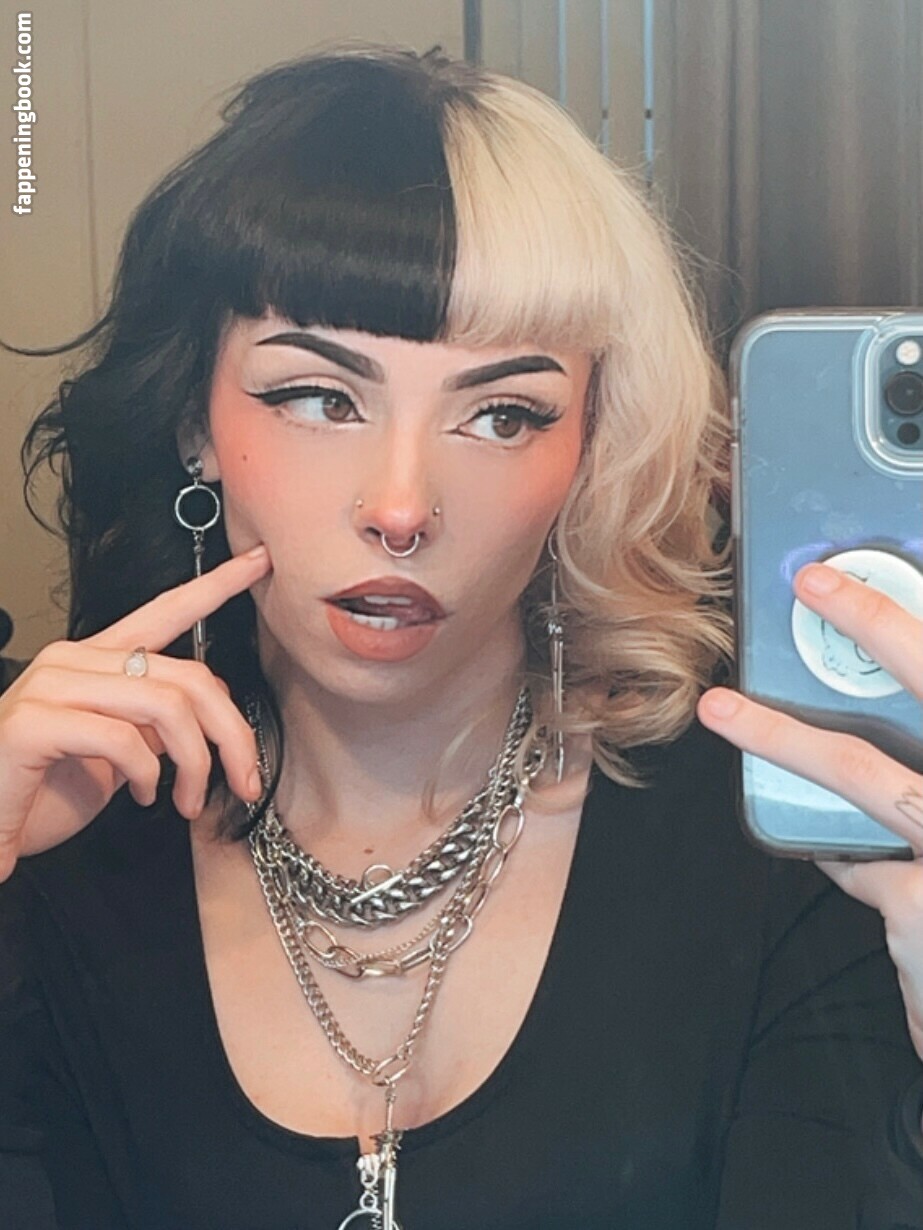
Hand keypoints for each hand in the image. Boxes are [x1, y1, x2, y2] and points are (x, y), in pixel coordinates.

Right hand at [0, 545, 271, 881]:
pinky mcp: (32, 723)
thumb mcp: (117, 755)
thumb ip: (156, 723)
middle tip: (246, 780)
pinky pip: (121, 738)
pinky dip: (147, 775)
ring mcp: (48, 687)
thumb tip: (210, 710)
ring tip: (188, 801)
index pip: (165, 611)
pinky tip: (142, 797)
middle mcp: (71, 660)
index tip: (260, 561)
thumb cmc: (41, 795)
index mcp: (94, 660)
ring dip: (195, 763)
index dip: (216, 585)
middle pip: (188, 674)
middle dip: (232, 732)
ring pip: (165, 704)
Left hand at [696, 562, 922, 1061]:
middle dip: (877, 623)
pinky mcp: (922, 906)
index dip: (901, 619)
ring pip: (861, 769)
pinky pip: (864, 869)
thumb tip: (898, 729)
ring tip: (722, 709)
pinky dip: (853, 864)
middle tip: (816, 583)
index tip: (860, 577)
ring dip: (784, 735)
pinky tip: (854, 865)